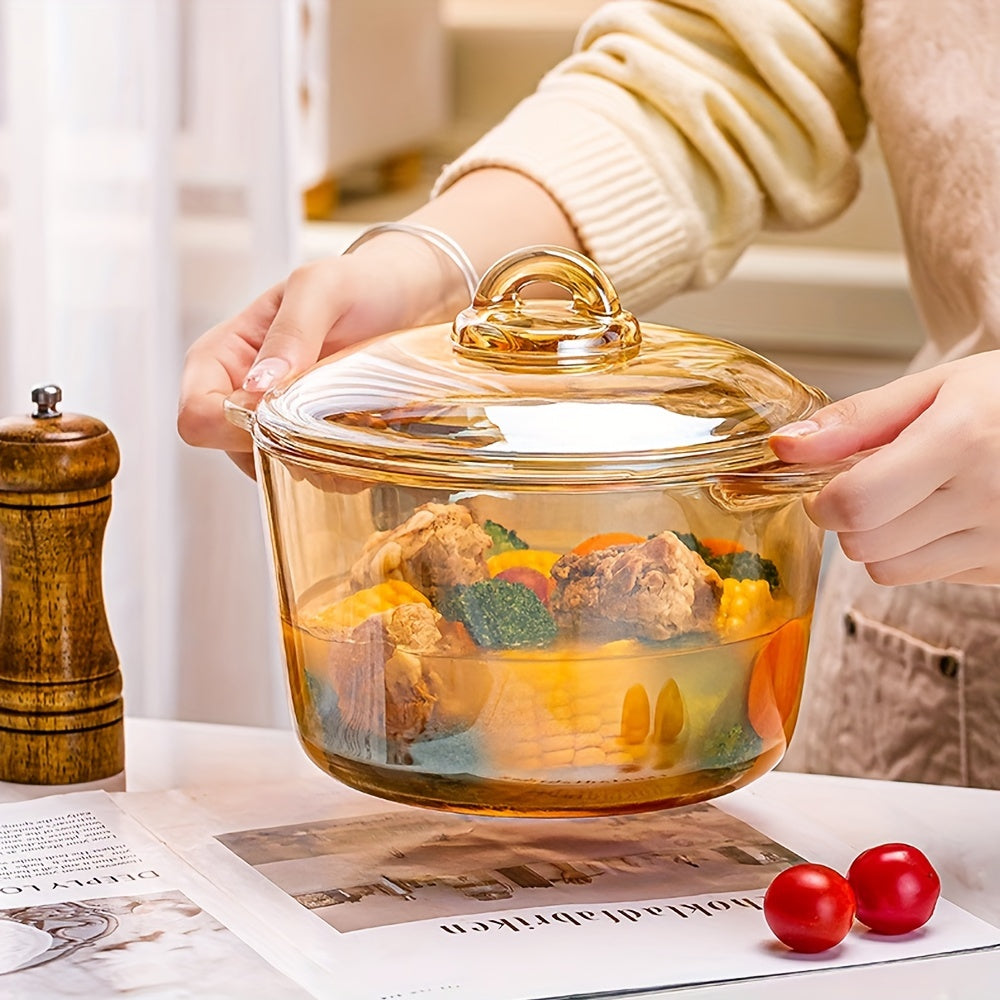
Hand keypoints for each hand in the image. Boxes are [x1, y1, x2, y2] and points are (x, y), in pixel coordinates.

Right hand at [176, 234, 467, 476]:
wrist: (406, 298)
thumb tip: (258, 386)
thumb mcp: (322, 289)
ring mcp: (271, 422)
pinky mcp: (305, 441)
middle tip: (331, 416)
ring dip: (315, 457)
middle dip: (281, 446)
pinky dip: (334, 463)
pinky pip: (308, 473)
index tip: (286, 410)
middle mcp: (238, 395)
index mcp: (221, 356)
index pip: (197, 417)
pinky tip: (361, 432)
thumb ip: (291, 332)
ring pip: (273, 469)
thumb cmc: (359, 284)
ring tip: (353, 418)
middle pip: (234, 451)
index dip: (236, 427)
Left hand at [769, 352, 999, 585]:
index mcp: (962, 441)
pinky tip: (946, 515)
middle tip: (871, 483)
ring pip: (890, 570)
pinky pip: (930, 576)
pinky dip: (920, 552)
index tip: (827, 482)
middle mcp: (987, 498)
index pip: (856, 504)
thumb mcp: (936, 386)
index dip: (824, 498)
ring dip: (881, 539)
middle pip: (864, 544)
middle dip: (849, 517)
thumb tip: (784, 447)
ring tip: (911, 498)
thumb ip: (855, 420)